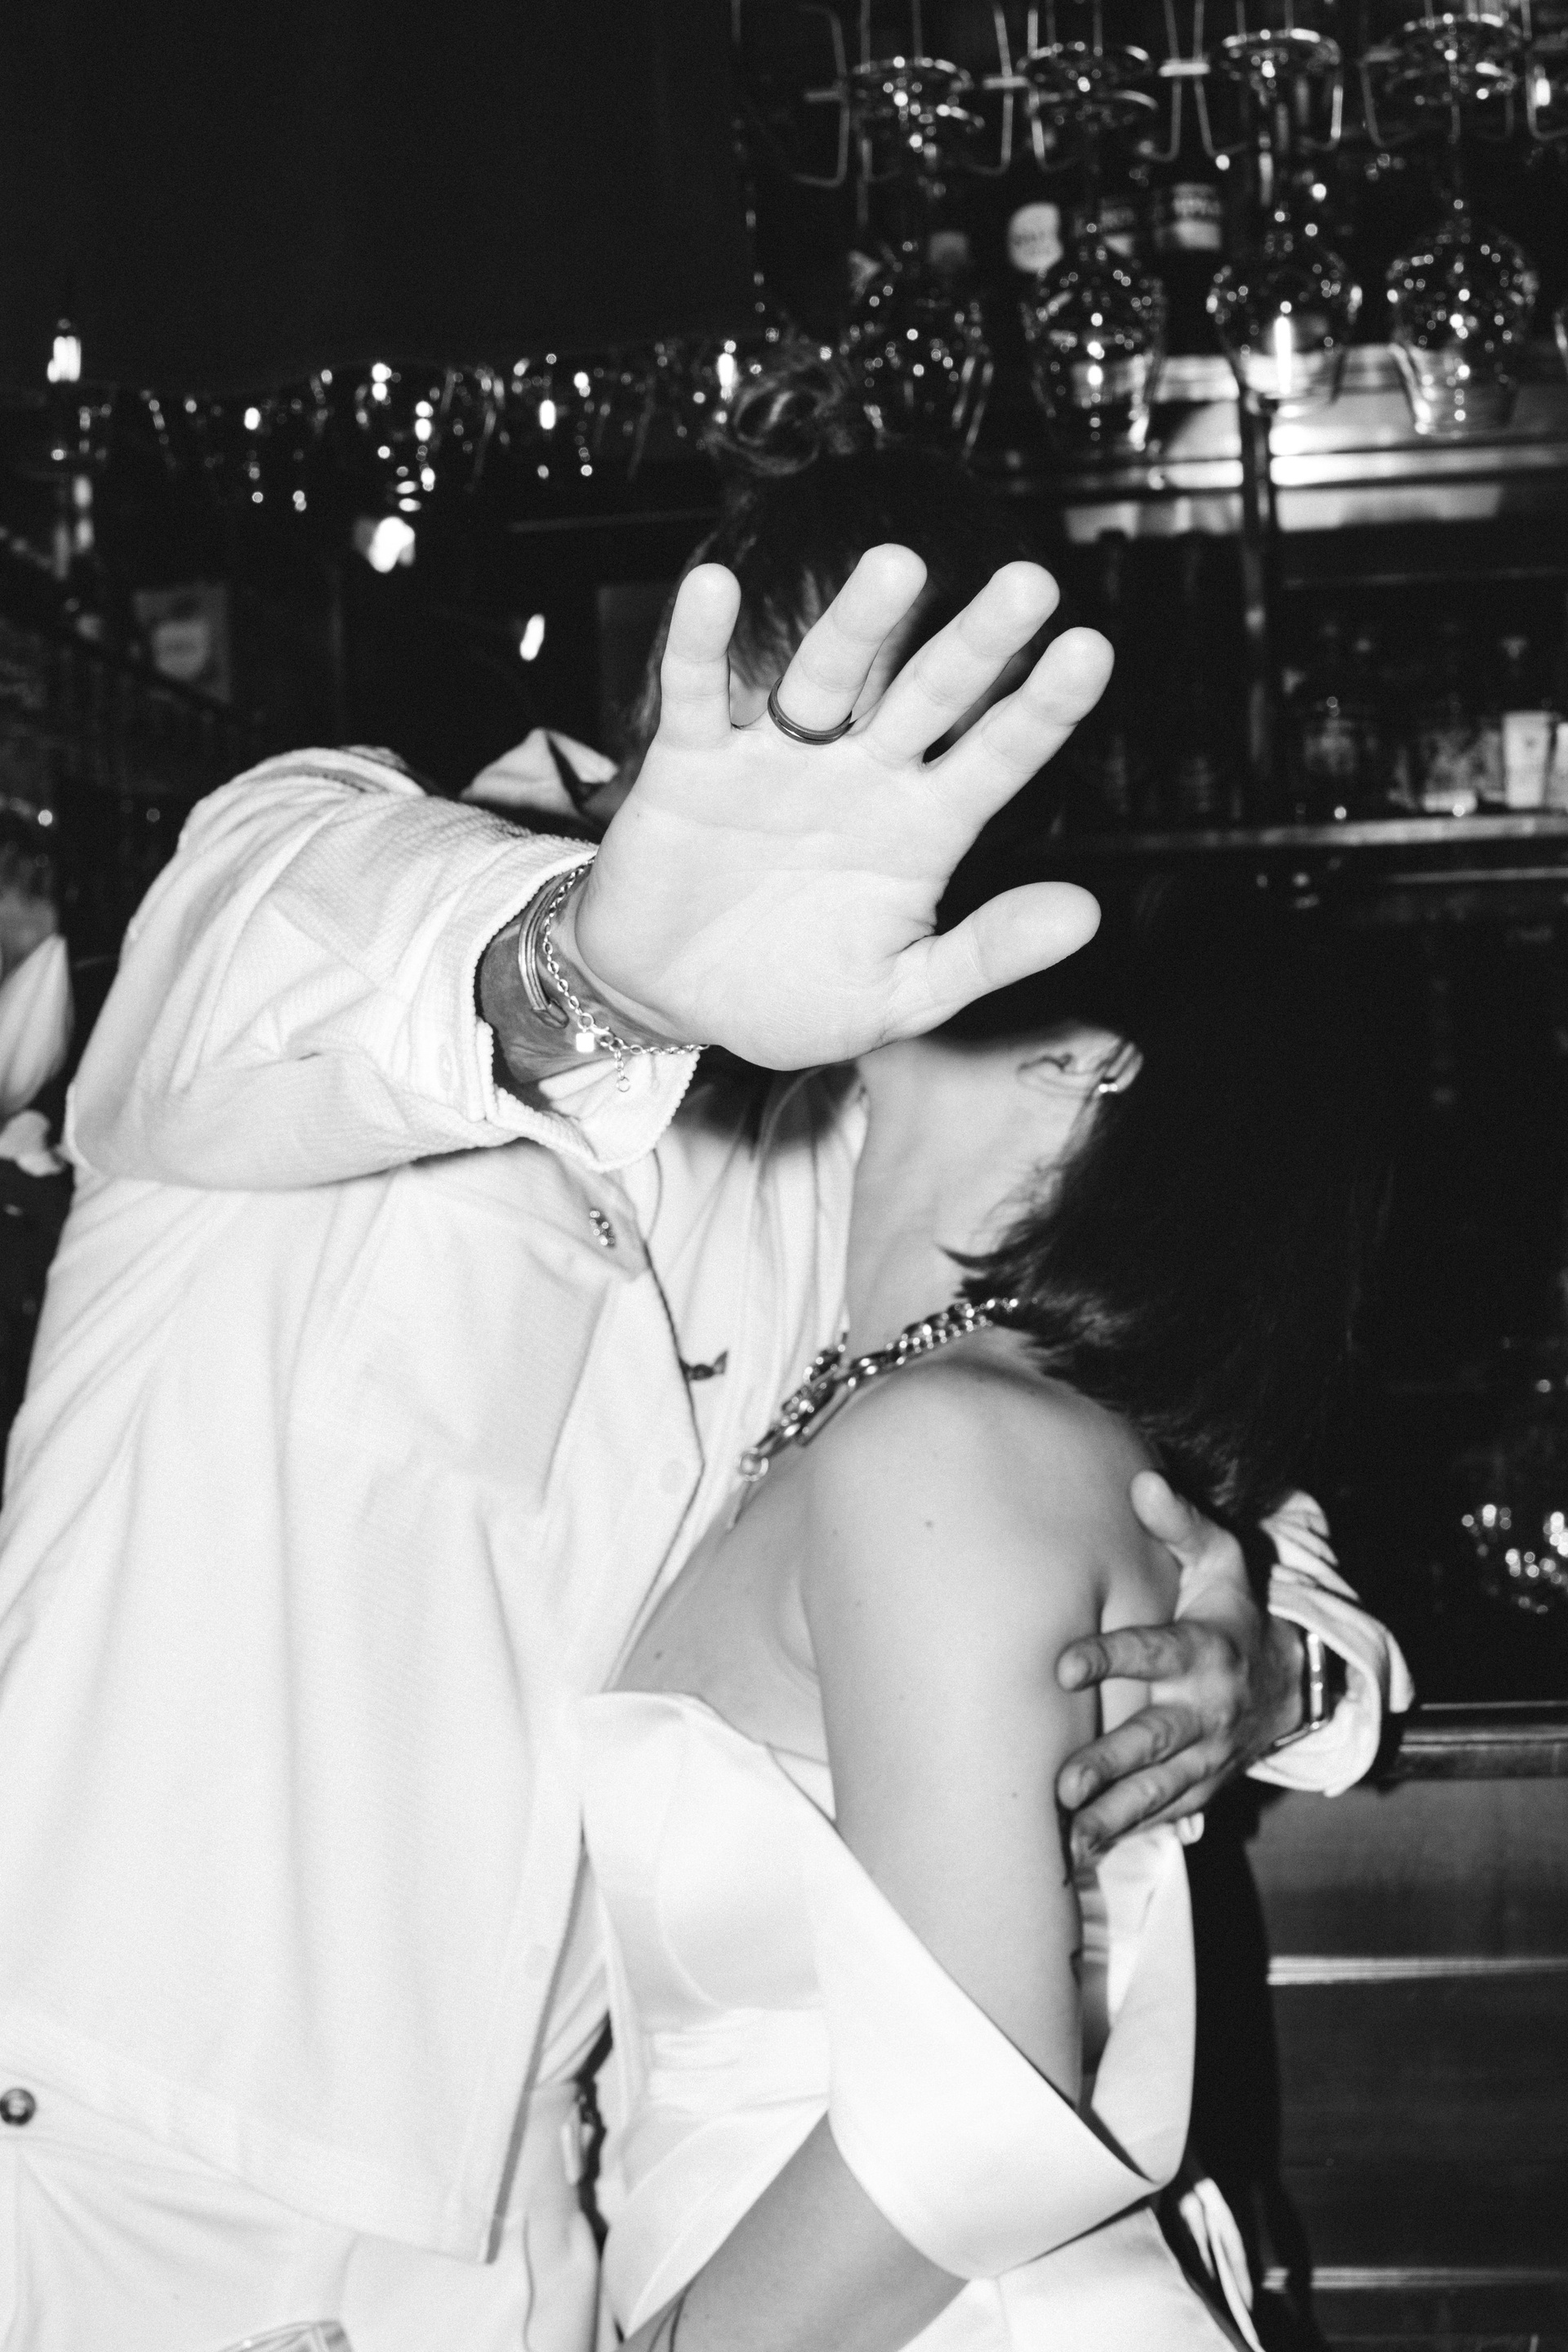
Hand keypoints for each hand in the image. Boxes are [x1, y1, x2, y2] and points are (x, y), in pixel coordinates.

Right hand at [561, 546, 1109, 1068]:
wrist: (676, 1004)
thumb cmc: (794, 995)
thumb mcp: (901, 994)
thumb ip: (987, 953)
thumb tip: (1086, 915)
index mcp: (920, 830)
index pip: (995, 759)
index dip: (1041, 710)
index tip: (1089, 653)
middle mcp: (860, 777)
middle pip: (926, 695)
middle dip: (974, 643)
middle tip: (1029, 586)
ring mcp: (778, 763)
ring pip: (823, 680)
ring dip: (858, 624)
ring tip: (897, 570)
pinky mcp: (693, 765)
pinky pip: (697, 696)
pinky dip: (702, 646)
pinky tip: (715, 591)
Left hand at [1053, 1471, 1304, 1859]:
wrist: (1294, 1679)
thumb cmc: (1236, 1608)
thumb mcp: (1220, 1559)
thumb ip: (1180, 1524)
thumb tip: (1142, 1482)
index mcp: (1205, 1649)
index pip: (1154, 1652)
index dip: (1110, 1657)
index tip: (1063, 1666)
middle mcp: (1205, 1708)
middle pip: (1154, 1739)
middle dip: (1110, 1763)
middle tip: (1064, 1782)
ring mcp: (1206, 1754)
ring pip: (1158, 1789)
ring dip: (1114, 1815)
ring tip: (1070, 1837)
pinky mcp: (1203, 1784)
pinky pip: (1166, 1812)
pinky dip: (1129, 1834)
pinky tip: (1085, 1851)